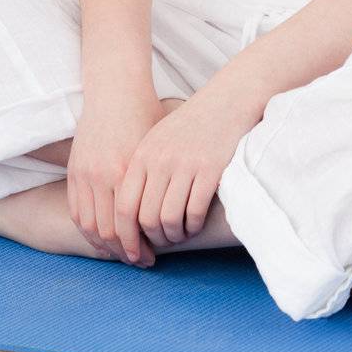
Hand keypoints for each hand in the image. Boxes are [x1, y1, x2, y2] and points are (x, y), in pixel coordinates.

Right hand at [66, 85, 166, 266]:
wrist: (115, 90)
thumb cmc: (146, 116)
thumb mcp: (159, 146)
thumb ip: (164, 180)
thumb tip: (183, 213)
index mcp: (127, 170)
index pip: (129, 226)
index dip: (140, 248)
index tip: (153, 258)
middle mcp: (103, 175)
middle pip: (109, 232)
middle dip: (125, 252)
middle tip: (141, 261)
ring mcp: (85, 173)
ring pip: (90, 227)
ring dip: (105, 246)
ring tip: (122, 254)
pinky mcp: (74, 170)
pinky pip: (76, 212)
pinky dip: (88, 231)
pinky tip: (103, 238)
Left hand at [113, 82, 259, 256]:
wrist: (227, 100)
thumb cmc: (191, 125)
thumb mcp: (159, 140)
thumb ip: (143, 171)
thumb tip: (131, 216)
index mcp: (143, 154)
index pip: (124, 206)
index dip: (126, 236)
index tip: (134, 251)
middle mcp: (160, 160)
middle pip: (146, 218)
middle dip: (154, 240)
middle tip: (163, 244)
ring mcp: (185, 165)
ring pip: (170, 219)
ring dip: (175, 235)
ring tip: (180, 234)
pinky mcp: (210, 170)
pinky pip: (195, 212)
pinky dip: (194, 226)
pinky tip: (196, 224)